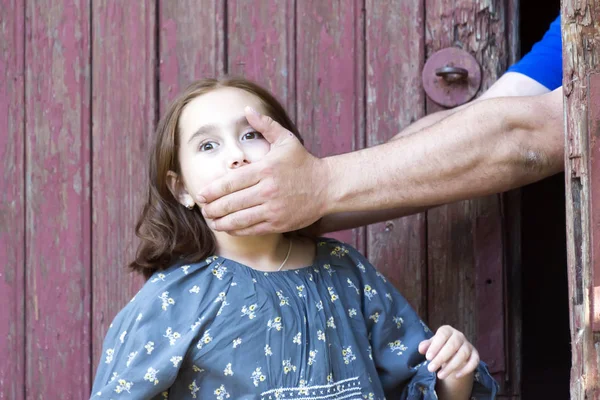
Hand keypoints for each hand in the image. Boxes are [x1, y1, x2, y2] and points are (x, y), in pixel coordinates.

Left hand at [197, 107, 328, 234]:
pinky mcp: (279, 223)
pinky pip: (252, 229)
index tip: (201, 195)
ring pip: (239, 219)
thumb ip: (265, 125)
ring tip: (212, 221)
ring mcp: (273, 209)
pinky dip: (237, 230)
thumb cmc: (303, 162)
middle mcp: (268, 190)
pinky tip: (228, 227)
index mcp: (265, 169)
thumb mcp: (286, 140)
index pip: (230, 182)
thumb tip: (247, 109)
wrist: (327, 186)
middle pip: (231, 203)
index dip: (212, 191)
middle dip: (212, 208)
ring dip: (221, 222)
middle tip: (203, 209)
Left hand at [418, 325, 478, 379]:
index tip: (428, 357)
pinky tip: (456, 376)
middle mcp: (459, 336)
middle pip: (452, 345)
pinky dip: (466, 369)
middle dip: (441, 358)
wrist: (454, 352)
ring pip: (463, 354)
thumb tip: (421, 349)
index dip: (435, 346)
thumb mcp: (431, 345)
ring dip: (451, 366)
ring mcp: (468, 345)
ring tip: (440, 375)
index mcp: (447, 330)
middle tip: (430, 368)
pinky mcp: (475, 355)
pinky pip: (474, 361)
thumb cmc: (440, 347)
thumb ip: (426, 346)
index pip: (442, 335)